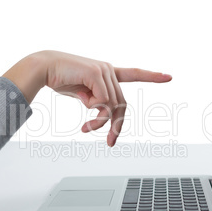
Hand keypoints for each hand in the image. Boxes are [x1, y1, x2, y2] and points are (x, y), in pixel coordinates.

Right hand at [4, 50, 171, 145]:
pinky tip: (84, 121)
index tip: (168, 76)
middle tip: (111, 143)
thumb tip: (103, 112)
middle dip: (117, 126)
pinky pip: (104, 103)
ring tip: (86, 130)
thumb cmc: (60, 79)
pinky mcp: (96, 74)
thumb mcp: (82, 94)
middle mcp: (108, 70)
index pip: (133, 73)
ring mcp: (104, 71)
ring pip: (113, 106)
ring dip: (100, 123)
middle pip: (122, 103)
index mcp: (105, 73)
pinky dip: (96, 117)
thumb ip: (96, 100)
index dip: (151, 76)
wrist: (42, 68)